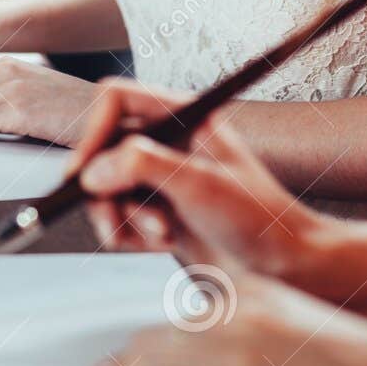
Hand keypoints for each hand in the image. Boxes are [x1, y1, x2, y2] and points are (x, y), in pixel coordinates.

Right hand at [70, 80, 324, 283]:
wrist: (284, 264)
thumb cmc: (257, 217)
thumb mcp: (198, 184)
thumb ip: (141, 167)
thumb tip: (90, 172)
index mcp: (182, 114)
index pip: (115, 101)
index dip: (92, 132)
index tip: (82, 174)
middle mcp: (167, 139)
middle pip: (102, 149)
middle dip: (109, 191)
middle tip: (120, 220)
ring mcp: (161, 174)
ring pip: (105, 188)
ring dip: (124, 218)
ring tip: (161, 234)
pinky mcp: (158, 207)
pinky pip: (118, 217)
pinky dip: (131, 235)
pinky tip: (164, 243)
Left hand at [98, 273, 366, 365]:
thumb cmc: (361, 362)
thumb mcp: (296, 316)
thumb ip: (247, 321)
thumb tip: (202, 345)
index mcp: (249, 289)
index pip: (174, 314)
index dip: (148, 342)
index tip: (126, 356)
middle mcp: (234, 316)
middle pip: (150, 339)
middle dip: (125, 364)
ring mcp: (235, 359)